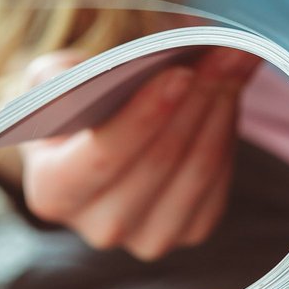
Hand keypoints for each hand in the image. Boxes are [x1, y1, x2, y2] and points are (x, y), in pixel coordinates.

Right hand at [19, 47, 261, 259]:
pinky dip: (227, 132)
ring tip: (236, 62)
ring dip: (220, 110)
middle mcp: (101, 227)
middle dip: (196, 100)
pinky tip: (232, 92)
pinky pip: (218, 180)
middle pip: (160, 161)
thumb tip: (113, 71)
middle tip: (224, 51)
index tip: (181, 73)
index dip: (145, 116)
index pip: (103, 158)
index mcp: (53, 193)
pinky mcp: (191, 231)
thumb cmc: (73, 107)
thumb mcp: (51, 82)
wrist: (97, 143)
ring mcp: (149, 237)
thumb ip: (64, 78)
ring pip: (196, 170)